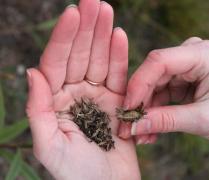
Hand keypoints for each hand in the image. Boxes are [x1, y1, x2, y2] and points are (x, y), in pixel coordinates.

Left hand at [26, 1, 139, 179]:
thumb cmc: (76, 174)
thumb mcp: (50, 146)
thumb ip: (39, 109)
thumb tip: (32, 71)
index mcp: (55, 102)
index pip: (57, 62)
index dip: (64, 37)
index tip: (72, 13)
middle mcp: (75, 94)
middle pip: (80, 55)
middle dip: (86, 28)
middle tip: (93, 1)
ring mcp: (98, 96)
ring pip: (100, 60)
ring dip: (103, 36)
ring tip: (105, 11)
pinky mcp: (118, 102)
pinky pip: (119, 75)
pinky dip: (120, 56)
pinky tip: (119, 36)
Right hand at [118, 37, 208, 144]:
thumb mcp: (202, 120)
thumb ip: (166, 121)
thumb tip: (134, 125)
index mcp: (202, 55)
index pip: (159, 62)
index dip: (138, 85)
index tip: (127, 110)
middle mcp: (191, 53)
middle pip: (152, 74)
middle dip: (139, 102)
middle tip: (129, 128)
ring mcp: (185, 64)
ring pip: (152, 85)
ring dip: (145, 109)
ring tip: (141, 134)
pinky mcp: (181, 76)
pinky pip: (158, 91)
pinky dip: (154, 110)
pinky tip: (150, 129)